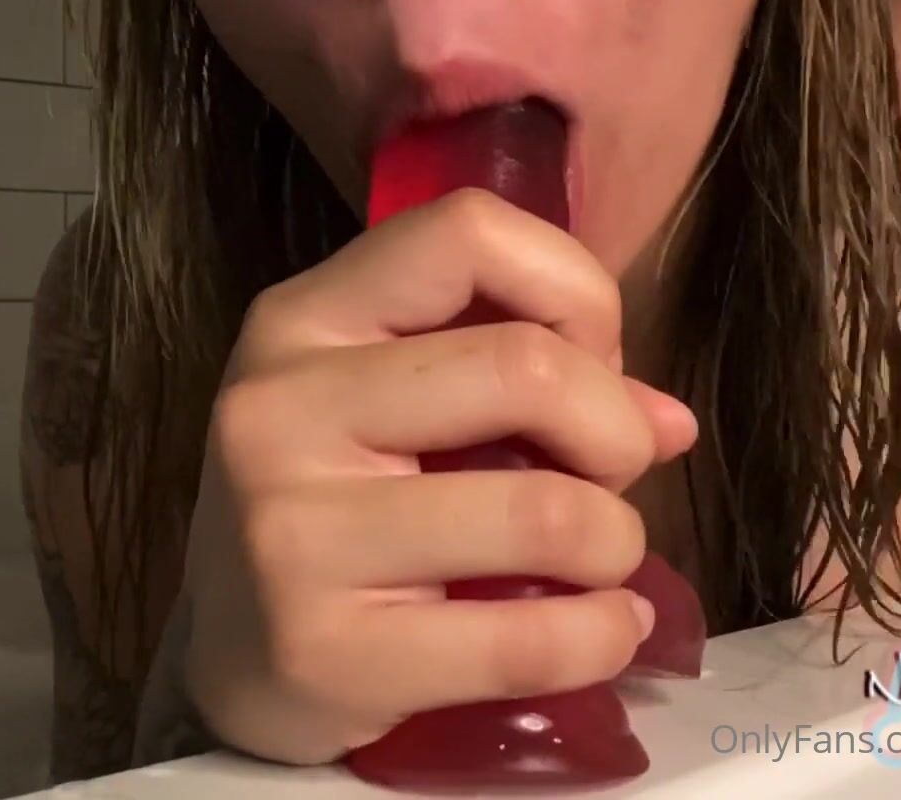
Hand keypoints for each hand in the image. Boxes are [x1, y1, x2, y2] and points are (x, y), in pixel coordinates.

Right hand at [178, 188, 698, 764]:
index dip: (573, 289)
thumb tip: (668, 420)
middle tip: (611, 477)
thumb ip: (513, 376)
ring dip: (615, 544)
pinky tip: (602, 632)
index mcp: (301, 322)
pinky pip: (528, 641)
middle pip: (526, 369)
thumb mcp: (389, 406)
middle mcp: (279, 409)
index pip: (466, 233)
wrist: (232, 666)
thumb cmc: (341, 510)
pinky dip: (602, 636)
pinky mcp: (325, 652)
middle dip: (615, 430)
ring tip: (598, 562)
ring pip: (544, 513)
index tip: (590, 361)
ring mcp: (292, 534)